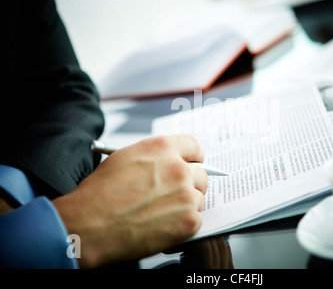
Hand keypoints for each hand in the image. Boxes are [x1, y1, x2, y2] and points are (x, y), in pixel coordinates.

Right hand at [53, 135, 207, 267]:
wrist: (90, 225)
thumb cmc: (100, 193)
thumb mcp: (125, 158)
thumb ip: (154, 157)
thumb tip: (170, 161)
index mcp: (162, 148)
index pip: (193, 146)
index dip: (193, 157)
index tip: (193, 164)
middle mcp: (178, 168)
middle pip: (200, 174)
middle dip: (190, 184)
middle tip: (174, 195)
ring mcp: (186, 195)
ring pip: (198, 198)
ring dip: (185, 206)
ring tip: (159, 213)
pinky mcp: (188, 220)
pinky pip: (196, 220)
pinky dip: (183, 225)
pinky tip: (162, 226)